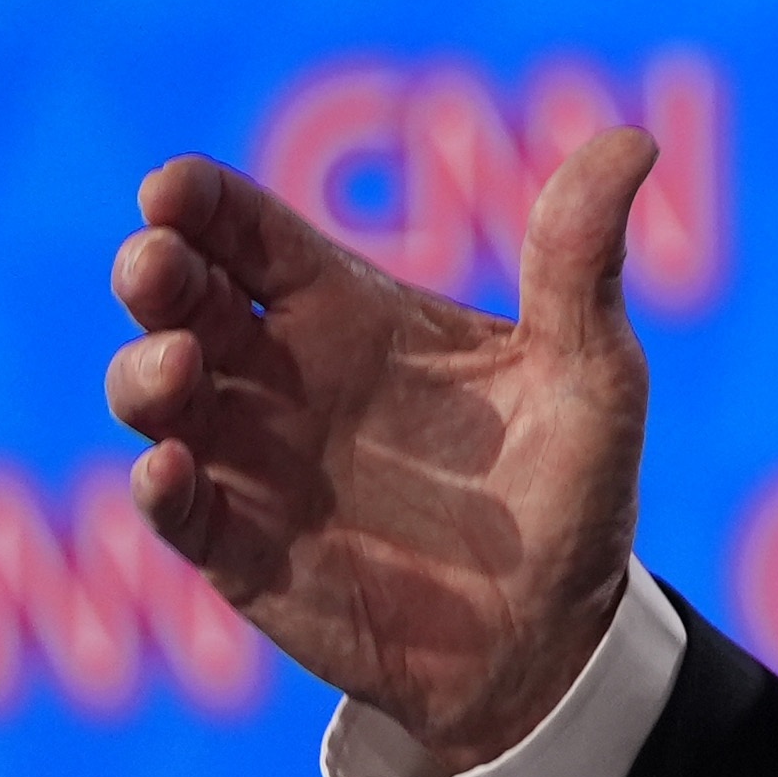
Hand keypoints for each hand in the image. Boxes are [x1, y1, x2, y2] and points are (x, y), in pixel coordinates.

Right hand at [103, 135, 656, 767]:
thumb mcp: (590, 370)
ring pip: (157, 397)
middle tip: (156, 265)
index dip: (202, 202)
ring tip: (179, 366)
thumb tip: (632, 140)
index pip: (252, 233)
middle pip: (183, 298)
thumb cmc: (571, 486)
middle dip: (155, 272)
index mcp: (350, 310)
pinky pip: (179, 512)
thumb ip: (581, 261)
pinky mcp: (245, 552)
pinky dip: (159, 488)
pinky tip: (169, 469)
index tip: (172, 186)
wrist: (558, 636)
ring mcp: (255, 462)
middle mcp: (285, 375)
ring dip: (145, 375)